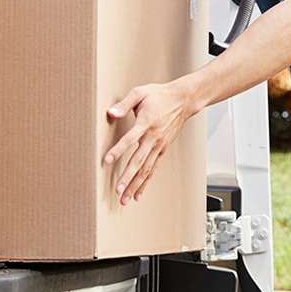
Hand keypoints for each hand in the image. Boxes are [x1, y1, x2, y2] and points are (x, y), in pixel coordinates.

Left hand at [104, 81, 198, 204]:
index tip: (107, 161)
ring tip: (125, 198)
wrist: (183, 100)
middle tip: (118, 190)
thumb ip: (124, 104)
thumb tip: (110, 113)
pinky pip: (153, 169)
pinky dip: (145, 182)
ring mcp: (159, 145)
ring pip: (146, 169)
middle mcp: (153, 137)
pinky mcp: (163, 149)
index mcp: (146, 122)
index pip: (130, 139)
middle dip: (128, 177)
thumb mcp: (140, 93)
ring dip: (135, 185)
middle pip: (139, 160)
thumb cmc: (160, 95)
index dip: (118, 150)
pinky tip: (138, 193)